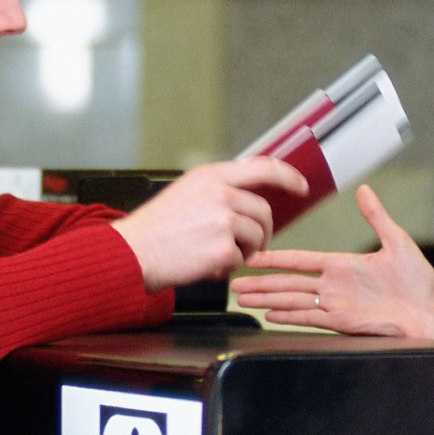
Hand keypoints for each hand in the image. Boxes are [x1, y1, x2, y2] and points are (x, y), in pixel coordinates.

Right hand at [110, 158, 306, 289]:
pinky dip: (228, 268)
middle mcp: (219, 193)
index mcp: (211, 175)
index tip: (300, 186)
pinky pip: (242, 260)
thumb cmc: (155, 229)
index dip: (288, 176)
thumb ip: (217, 190)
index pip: (264, 166)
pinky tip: (207, 265)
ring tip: (219, 256)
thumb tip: (247, 198)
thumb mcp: (185, 193)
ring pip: (257, 237)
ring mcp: (223, 219)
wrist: (132, 253)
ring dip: (245, 251)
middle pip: (264, 211)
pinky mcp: (223, 248)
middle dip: (262, 231)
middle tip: (249, 244)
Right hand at [230, 186, 433, 338]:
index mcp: (342, 265)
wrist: (427, 314)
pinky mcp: (341, 323)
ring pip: (292, 300)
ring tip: (243, 298)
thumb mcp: (398, 243)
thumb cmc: (419, 283)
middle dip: (261, 282)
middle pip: (288, 282)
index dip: (276, 257)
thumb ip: (377, 217)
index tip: (255, 255)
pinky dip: (289, 317)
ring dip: (268, 300)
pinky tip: (270, 316)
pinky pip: (309, 318)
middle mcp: (333, 286)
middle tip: (235, 281)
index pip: (300, 260)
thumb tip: (365, 190)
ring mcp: (335, 305)